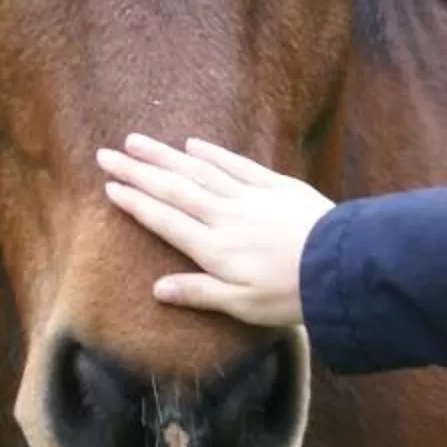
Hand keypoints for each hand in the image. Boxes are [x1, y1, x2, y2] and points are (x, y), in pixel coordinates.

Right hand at [96, 134, 331, 328]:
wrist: (340, 264)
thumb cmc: (290, 294)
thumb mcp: (242, 305)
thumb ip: (199, 293)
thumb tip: (157, 289)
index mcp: (212, 247)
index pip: (164, 220)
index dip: (135, 203)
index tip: (109, 187)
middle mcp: (223, 216)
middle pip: (173, 188)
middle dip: (137, 171)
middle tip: (106, 154)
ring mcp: (249, 196)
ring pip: (198, 170)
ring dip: (165, 155)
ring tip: (137, 141)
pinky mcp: (276, 186)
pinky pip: (236, 165)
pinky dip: (212, 153)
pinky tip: (193, 144)